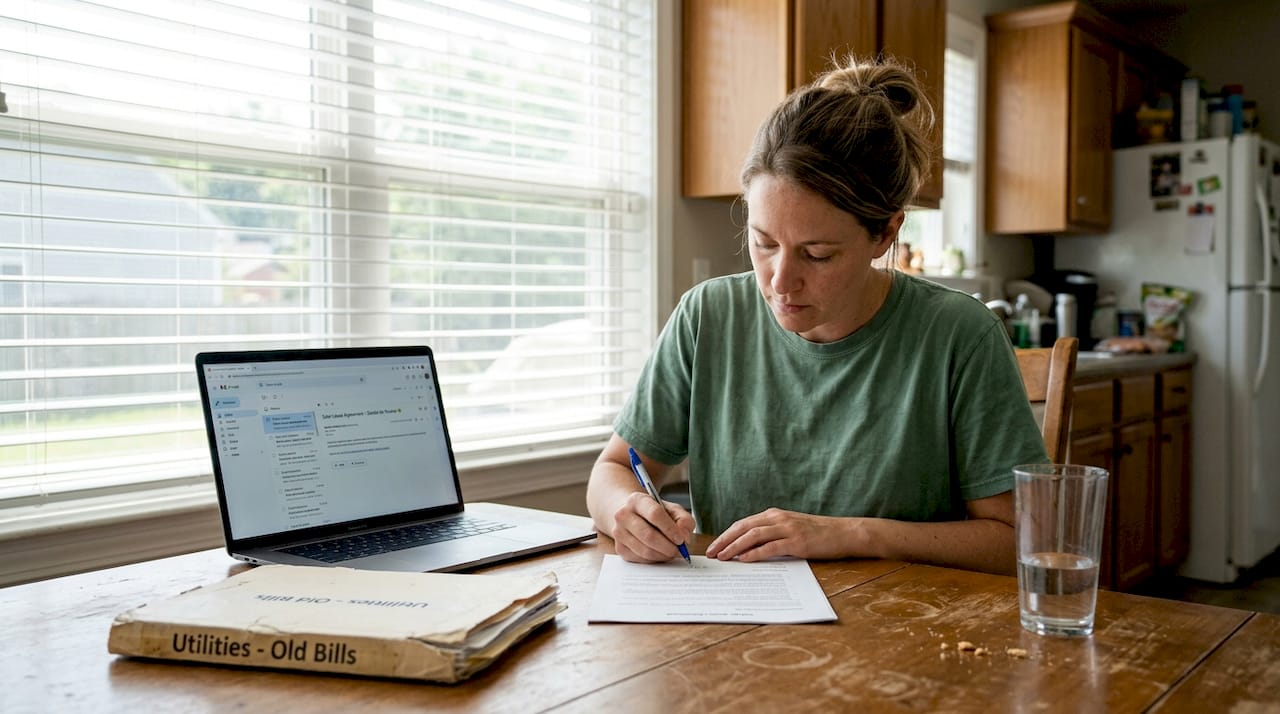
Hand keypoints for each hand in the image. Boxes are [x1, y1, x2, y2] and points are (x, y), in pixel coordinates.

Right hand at [610, 491, 694, 563]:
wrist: (632, 516)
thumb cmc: (654, 513)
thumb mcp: (672, 510)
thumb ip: (684, 519)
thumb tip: (684, 536)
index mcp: (637, 500)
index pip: (654, 514)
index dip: (670, 529)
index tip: (681, 539)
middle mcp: (623, 515)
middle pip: (648, 535)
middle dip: (668, 546)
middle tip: (680, 551)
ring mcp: (618, 532)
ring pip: (645, 550)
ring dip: (663, 555)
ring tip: (672, 552)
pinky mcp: (619, 548)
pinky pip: (641, 559)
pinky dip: (655, 559)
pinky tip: (660, 553)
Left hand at [706, 507, 855, 561]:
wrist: (844, 532)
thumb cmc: (817, 534)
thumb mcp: (791, 529)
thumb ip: (772, 534)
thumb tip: (748, 549)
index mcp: (774, 515)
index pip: (743, 524)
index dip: (726, 535)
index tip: (713, 546)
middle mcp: (778, 519)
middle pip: (743, 527)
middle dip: (724, 540)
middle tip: (710, 553)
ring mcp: (788, 529)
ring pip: (753, 536)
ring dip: (735, 547)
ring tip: (722, 557)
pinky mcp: (797, 542)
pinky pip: (771, 547)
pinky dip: (755, 553)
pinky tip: (743, 560)